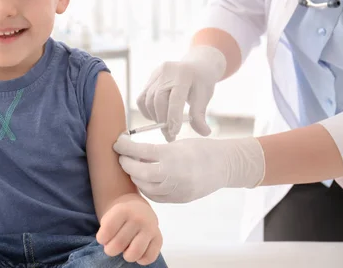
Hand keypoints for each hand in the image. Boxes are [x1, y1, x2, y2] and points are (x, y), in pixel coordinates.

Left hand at [96, 194, 162, 265]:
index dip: (102, 238)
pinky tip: (137, 253)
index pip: (107, 230)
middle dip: (111, 250)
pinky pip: (149, 257)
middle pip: (119, 244)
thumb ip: (107, 230)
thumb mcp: (109, 216)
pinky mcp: (158, 239)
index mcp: (123, 211)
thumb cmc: (120, 218)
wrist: (139, 210)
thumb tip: (110, 247)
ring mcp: (150, 229)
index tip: (103, 238)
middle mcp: (138, 218)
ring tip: (125, 251)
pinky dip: (140, 260)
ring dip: (126, 256)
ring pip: (135, 253)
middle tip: (112, 247)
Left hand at [113, 135, 264, 202]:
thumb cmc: (200, 149)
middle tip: (122, 156)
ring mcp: (176, 189)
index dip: (125, 147)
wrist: (225, 165)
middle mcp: (173, 174)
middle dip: (126, 164)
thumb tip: (133, 152)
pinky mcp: (179, 199)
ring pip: (145, 187)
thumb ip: (156, 151)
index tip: (118, 142)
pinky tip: (144, 179)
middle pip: (139, 173)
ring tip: (133, 167)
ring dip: (135, 177)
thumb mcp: (177, 144)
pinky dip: (146, 187)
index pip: (140, 151)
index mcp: (172, 155)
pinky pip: (155, 196)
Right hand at [137, 46, 226, 140]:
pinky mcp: (149, 79)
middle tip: (169, 135)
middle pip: (158, 100)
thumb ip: (200, 114)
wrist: (196, 64)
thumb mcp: (205, 96)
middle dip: (162, 120)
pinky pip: (142, 98)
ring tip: (164, 127)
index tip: (174, 133)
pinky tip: (156, 117)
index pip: (175, 99)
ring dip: (154, 117)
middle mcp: (167, 71)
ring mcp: (156, 74)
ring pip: (148, 100)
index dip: (173, 118)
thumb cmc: (201, 81)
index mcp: (184, 74)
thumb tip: (204, 133)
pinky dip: (146, 111)